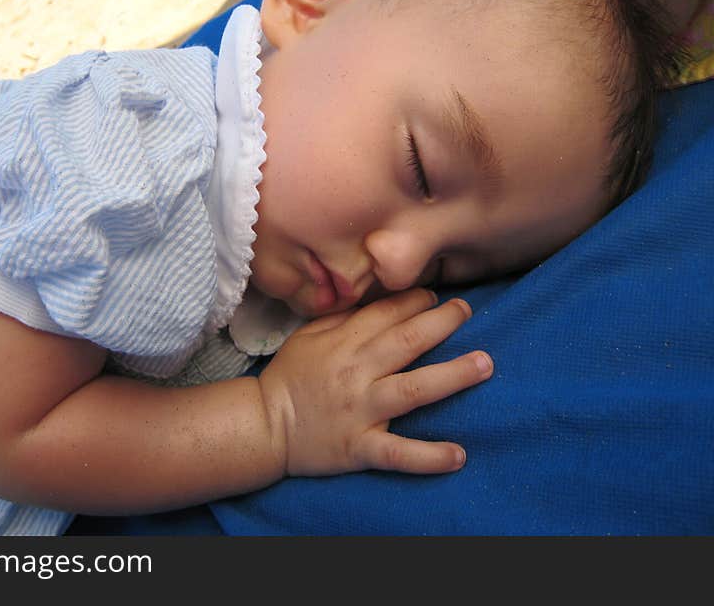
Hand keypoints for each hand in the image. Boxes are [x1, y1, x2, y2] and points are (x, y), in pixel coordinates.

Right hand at [258, 288, 491, 477]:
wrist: (265, 425)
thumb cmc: (291, 375)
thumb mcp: (308, 335)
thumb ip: (343, 317)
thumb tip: (380, 296)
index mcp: (344, 342)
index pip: (387, 313)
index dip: (416, 300)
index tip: (437, 295)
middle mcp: (357, 372)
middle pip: (407, 342)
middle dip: (442, 322)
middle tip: (467, 310)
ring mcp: (361, 410)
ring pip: (413, 390)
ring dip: (452, 376)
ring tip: (485, 364)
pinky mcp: (360, 447)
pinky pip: (397, 453)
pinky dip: (428, 456)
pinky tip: (459, 454)